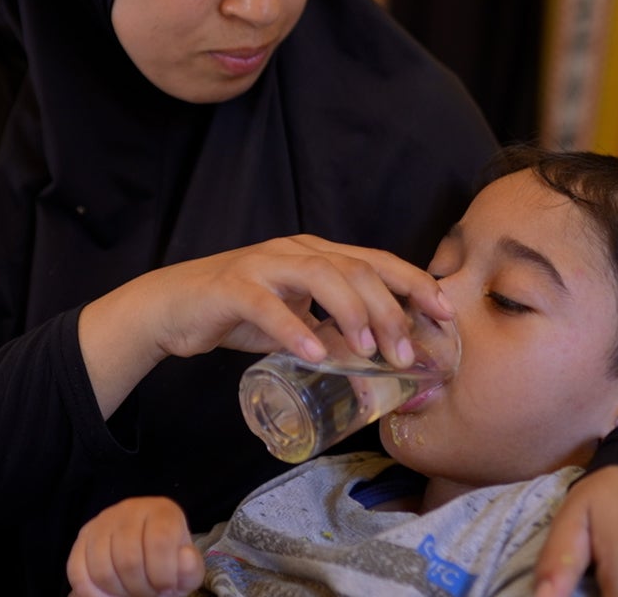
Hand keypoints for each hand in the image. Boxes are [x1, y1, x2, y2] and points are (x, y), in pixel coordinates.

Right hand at [67, 497, 203, 596]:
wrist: (147, 550)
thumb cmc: (168, 560)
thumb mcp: (186, 567)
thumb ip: (190, 568)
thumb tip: (182, 558)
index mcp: (161, 511)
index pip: (159, 542)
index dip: (163, 574)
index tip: (167, 588)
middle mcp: (128, 510)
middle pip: (128, 559)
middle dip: (141, 588)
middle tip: (149, 593)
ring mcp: (101, 523)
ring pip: (102, 568)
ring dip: (118, 592)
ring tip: (131, 592)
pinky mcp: (82, 539)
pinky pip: (77, 571)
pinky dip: (92, 593)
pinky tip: (108, 596)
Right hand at [79, 234, 452, 415]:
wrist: (172, 308)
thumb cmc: (237, 314)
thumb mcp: (295, 324)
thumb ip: (333, 335)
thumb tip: (379, 366)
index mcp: (314, 255)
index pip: (375, 261)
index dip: (413, 282)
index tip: (445, 312)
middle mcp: (294, 251)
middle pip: (355, 268)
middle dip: (389, 310)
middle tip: (405, 353)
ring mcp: (262, 265)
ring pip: (320, 276)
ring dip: (352, 314)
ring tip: (369, 352)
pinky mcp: (231, 287)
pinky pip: (267, 305)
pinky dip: (293, 328)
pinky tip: (314, 352)